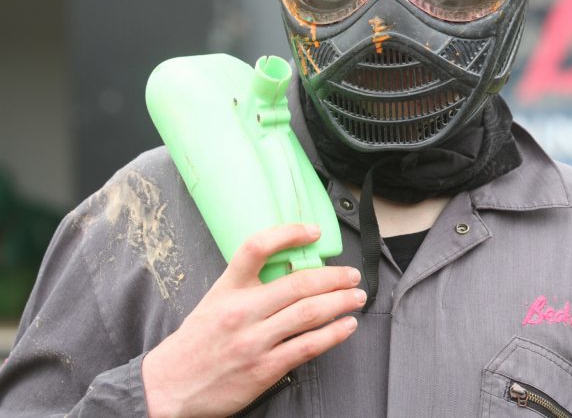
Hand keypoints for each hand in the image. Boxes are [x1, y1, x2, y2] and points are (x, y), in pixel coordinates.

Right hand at [142, 223, 362, 417]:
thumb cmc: (195, 345)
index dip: (289, 234)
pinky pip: (307, 346)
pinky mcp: (264, 369)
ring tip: (356, 297)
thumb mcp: (214, 303)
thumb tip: (290, 272)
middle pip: (298, 283)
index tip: (314, 231)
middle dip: (334, 277)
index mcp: (227, 289)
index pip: (257, 248)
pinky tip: (347, 326)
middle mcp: (241, 311)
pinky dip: (333, 334)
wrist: (167, 388)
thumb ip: (246, 287)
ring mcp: (254, 341)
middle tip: (352, 275)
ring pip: (309, 313)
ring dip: (340, 302)